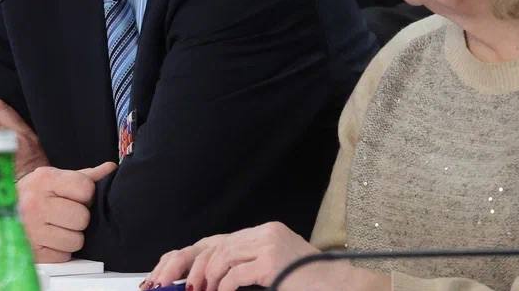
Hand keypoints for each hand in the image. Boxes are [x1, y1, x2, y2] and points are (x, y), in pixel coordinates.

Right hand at [17, 163, 115, 262]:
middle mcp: (35, 203)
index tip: (77, 197)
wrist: (3, 208)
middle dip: (79, 217)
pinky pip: (63, 256)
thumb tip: (110, 169)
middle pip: (82, 217)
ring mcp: (31, 228)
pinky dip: (61, 251)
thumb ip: (85, 176)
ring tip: (59, 227)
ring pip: (75, 240)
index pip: (85, 188)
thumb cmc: (36, 192)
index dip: (86, 195)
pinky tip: (51, 239)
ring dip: (71, 236)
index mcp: (45, 179)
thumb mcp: (57, 178)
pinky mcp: (31, 250)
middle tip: (67, 214)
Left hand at [147, 222, 324, 290]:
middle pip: (215, 246)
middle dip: (193, 269)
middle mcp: (263, 233)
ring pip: (221, 257)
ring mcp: (268, 244)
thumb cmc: (308, 284)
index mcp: (262, 232)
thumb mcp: (272, 271)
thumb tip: (210, 281)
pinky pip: (236, 274)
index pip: (218, 241)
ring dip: (207, 280)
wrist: (341, 285)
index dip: (194, 258)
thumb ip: (245, 268)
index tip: (177, 276)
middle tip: (183, 288)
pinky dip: (224, 287)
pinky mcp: (272, 262)